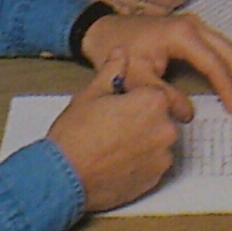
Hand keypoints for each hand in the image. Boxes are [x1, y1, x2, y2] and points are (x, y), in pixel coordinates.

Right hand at [45, 54, 188, 213]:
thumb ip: (112, 70)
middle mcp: (166, 128)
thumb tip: (121, 52)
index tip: (119, 105)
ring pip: (159, 141)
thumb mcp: (91, 94)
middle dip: (142, 118)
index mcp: (153, 102)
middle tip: (114, 126)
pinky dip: (142, 162)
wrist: (65, 178)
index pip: (154, 93)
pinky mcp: (157, 178)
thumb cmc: (76, 135)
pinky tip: (119, 161)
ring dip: (144, 140)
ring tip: (115, 145)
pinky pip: (155, 163)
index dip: (135, 98)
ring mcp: (163, 156)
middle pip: (160, 117)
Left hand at [80, 11, 231, 115]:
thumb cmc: (118, 50)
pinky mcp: (193, 31)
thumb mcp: (135, 77)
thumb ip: (162, 96)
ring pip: (229, 49)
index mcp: (182, 35)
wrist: (104, 30)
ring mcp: (195, 25)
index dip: (227, 89)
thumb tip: (186, 114)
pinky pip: (220, 48)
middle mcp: (194, 26)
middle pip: (230, 53)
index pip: (214, 64)